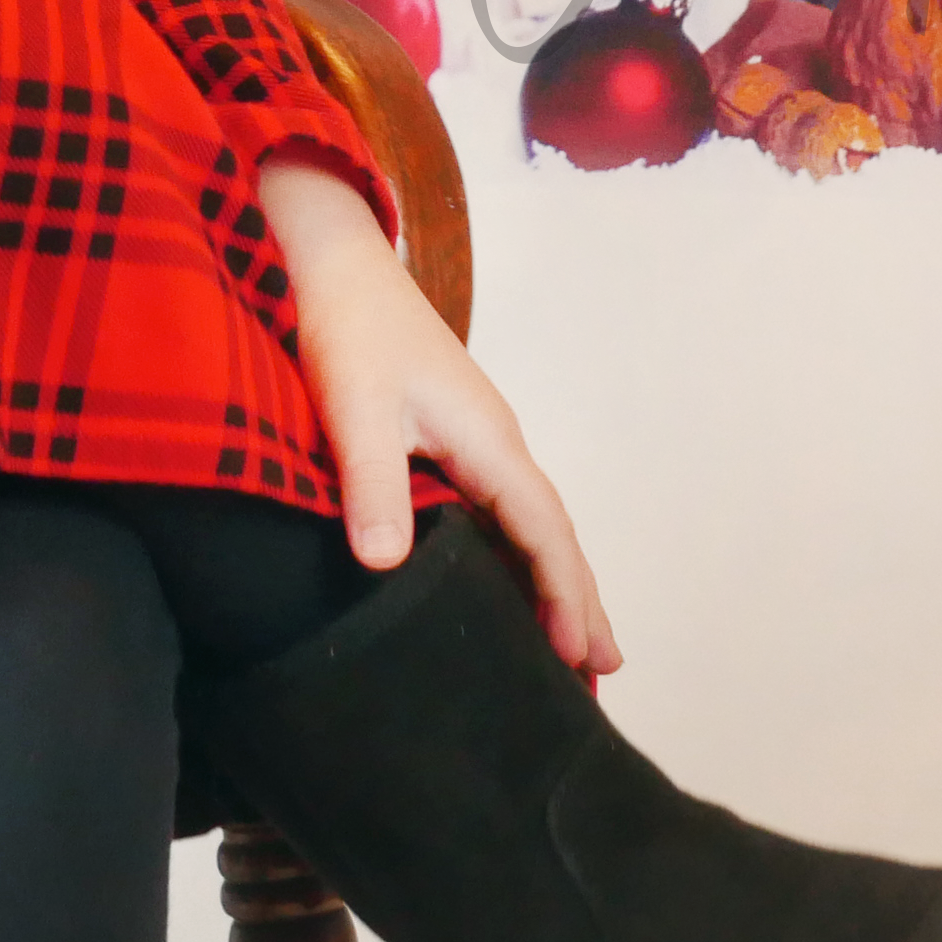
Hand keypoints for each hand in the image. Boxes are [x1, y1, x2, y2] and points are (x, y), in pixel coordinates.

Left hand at [256, 154, 620, 677]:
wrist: (335, 267)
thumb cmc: (349, 333)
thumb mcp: (355, 411)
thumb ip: (373, 483)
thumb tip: (384, 565)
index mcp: (489, 441)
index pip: (542, 530)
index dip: (563, 594)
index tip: (582, 654)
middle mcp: (497, 445)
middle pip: (551, 534)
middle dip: (579, 600)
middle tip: (605, 673)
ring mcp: (478, 442)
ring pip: (529, 525)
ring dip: (553, 582)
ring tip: (573, 648)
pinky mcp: (451, 439)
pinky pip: (500, 511)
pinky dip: (517, 555)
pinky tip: (507, 585)